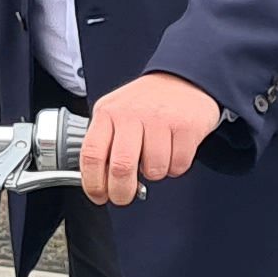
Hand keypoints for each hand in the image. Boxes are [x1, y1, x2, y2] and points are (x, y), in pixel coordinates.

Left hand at [80, 72, 223, 208]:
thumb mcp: (115, 114)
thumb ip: (105, 144)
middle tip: (124, 197)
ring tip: (155, 156)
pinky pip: (178, 165)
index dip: (93, 184)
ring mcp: (160, 119)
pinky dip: (176, 166)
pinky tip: (173, 149)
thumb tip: (99, 184)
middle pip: (121, 168)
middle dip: (122, 193)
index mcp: (108, 113)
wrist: (183, 80)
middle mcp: (132, 114)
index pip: (91, 154)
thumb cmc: (146, 103)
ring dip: (155, 174)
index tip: (99, 196)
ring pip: (154, 171)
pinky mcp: (186, 126)